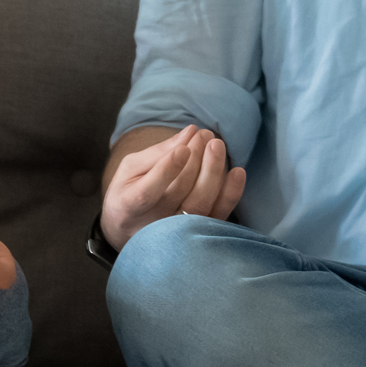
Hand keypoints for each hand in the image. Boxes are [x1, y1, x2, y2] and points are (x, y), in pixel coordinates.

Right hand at [102, 125, 245, 251]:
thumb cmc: (129, 192)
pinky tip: (237, 171)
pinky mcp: (198, 234)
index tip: (183, 148)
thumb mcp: (131, 169)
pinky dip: (230, 195)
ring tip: (216, 144)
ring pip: (200, 205)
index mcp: (128, 207)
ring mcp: (176, 233)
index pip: (147, 193)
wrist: (131, 230)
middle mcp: (152, 225)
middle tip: (204, 135)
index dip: (166, 171)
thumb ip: (158, 152)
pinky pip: (218, 216)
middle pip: (179, 194)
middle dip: (195, 160)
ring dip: (213, 172)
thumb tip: (190, 132)